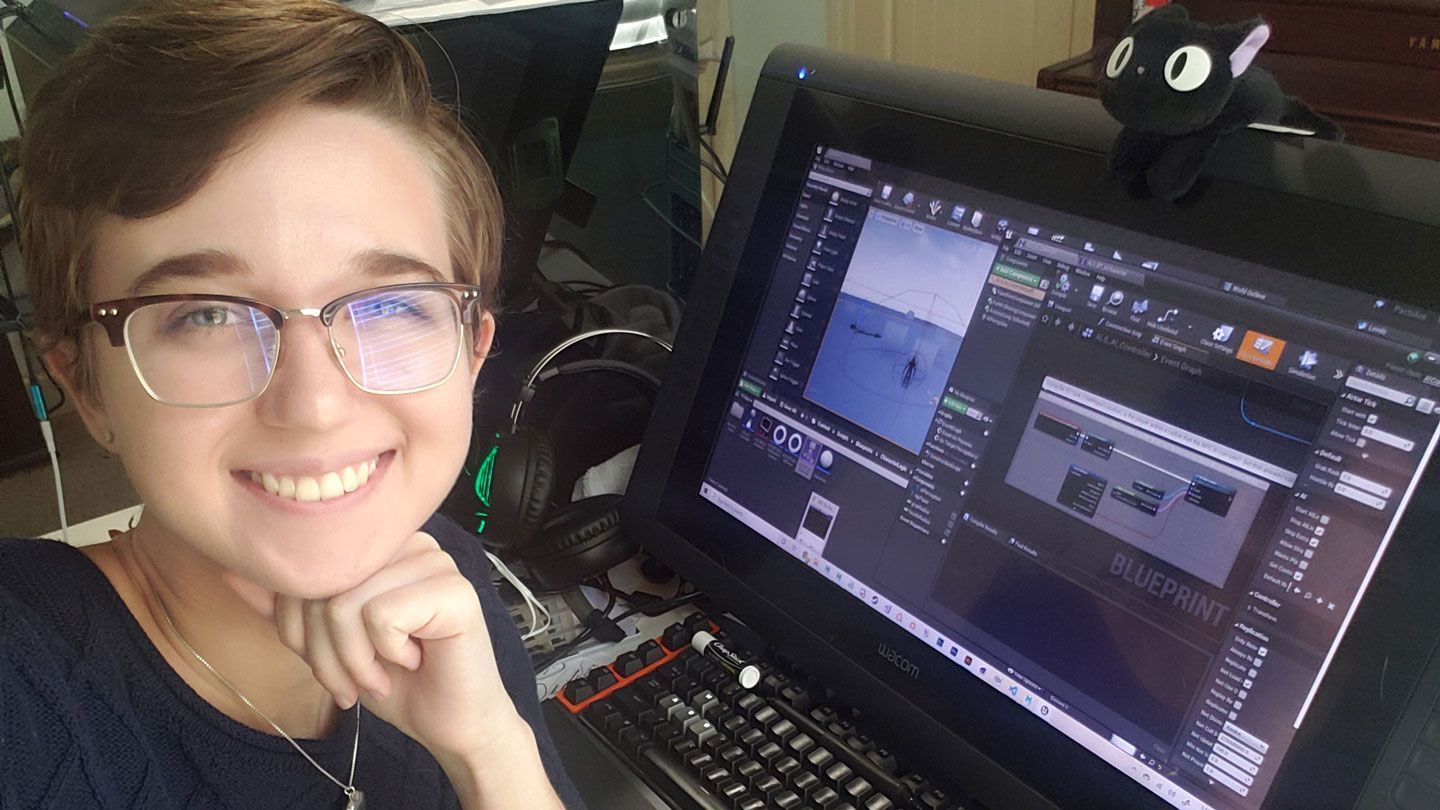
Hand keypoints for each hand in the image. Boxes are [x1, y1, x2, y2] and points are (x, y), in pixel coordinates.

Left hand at [229, 531, 521, 764]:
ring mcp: (436, 563)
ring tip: (380, 675)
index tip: (332, 663)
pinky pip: (381, 617)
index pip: (304, 570)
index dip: (301, 629)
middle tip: (355, 680)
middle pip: (322, 587)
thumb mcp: (329, 642)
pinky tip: (411, 661)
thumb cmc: (396, 680)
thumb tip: (231, 572)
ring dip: (355, 660)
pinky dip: (385, 654)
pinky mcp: (454, 591)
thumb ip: (289, 606)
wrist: (451, 722)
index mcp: (381, 546)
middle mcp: (409, 543)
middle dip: (325, 653)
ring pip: (346, 605)